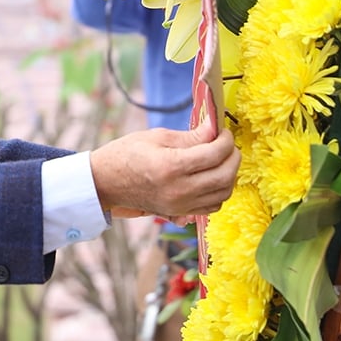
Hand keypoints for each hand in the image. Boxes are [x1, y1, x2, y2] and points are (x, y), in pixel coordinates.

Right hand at [88, 118, 238, 218]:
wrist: (106, 182)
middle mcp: (179, 190)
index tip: (223, 131)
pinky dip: (220, 191)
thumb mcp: (156, 136)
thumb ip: (190, 136)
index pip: (214, 154)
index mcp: (171, 166)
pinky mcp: (180, 212)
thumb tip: (215, 128)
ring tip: (223, 159)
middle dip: (234, 156)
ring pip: (223, 193)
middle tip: (228, 144)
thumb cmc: (127, 153)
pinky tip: (212, 177)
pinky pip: (213, 206)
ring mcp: (180, 205)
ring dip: (230, 174)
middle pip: (224, 176)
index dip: (226, 140)